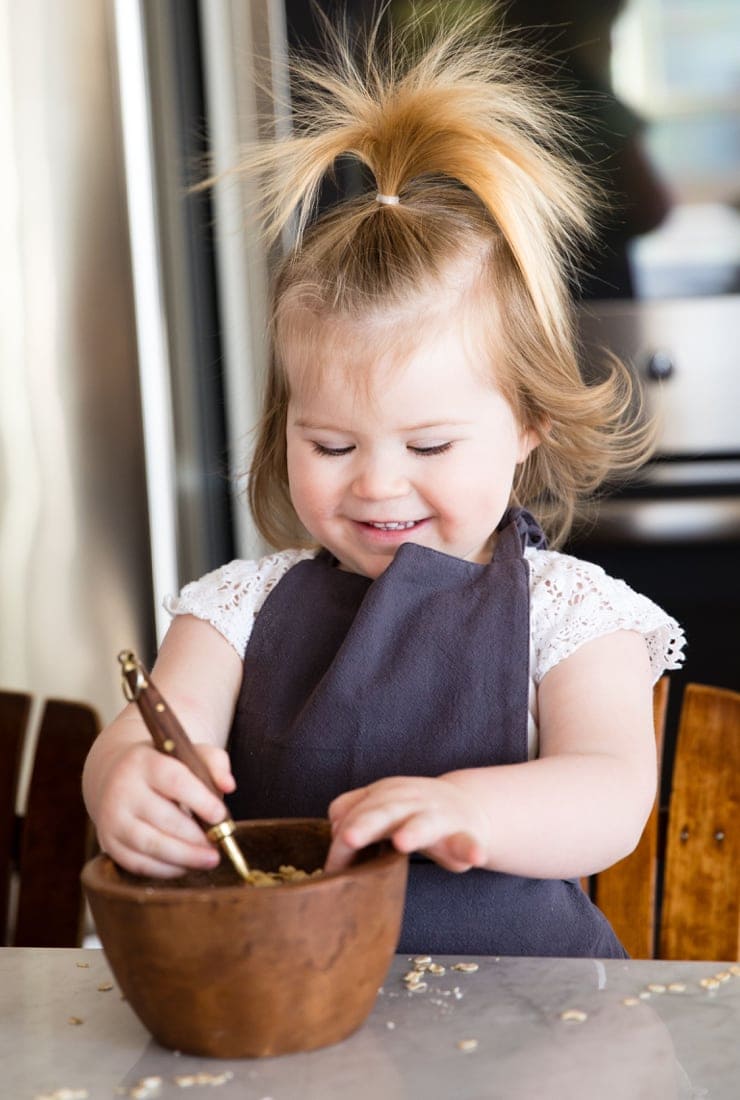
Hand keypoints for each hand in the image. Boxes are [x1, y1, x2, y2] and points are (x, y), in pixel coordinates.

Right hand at [93, 740, 235, 877]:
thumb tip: (229, 786)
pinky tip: (186, 866)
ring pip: (150, 844)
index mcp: (144, 761)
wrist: (114, 778)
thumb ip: (215, 763)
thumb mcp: (187, 753)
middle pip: (162, 818)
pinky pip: (138, 863)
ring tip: (208, 859)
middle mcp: (122, 788)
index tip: (220, 816)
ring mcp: (112, 818)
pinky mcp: (109, 843)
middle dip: (195, 837)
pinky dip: (166, 869)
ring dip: (184, 857)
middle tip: (218, 846)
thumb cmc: (163, 768)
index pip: (174, 780)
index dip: (200, 800)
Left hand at [325, 775, 489, 873]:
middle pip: (384, 811)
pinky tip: (476, 857)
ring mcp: (439, 817)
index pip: (358, 812)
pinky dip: (472, 848)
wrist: (469, 807)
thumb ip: (357, 809)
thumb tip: (333, 825)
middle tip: (348, 838)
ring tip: (402, 842)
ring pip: (424, 824)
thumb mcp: (385, 804)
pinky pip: (468, 843)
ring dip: (414, 831)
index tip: (332, 869)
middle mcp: (411, 802)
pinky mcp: (465, 836)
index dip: (343, 836)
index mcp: (387, 795)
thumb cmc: (416, 812)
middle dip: (366, 823)